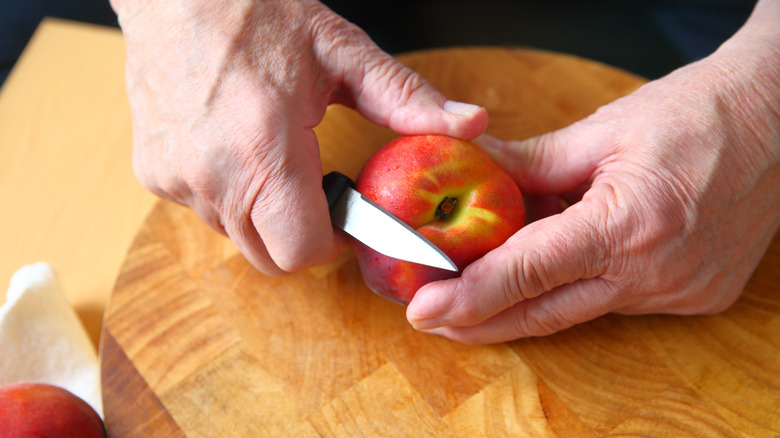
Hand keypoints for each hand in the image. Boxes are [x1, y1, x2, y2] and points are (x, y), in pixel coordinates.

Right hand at [111, 0, 487, 274]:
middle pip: (269, 258)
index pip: (300, 251)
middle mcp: (211, 174)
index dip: (332, 245)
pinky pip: (203, 212)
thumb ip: (407, 98)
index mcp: (264, 146)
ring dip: (265, 216)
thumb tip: (471, 124)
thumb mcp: (341, 51)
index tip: (346, 216)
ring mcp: (175, 178)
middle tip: (316, 189)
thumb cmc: (256, 12)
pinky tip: (237, 150)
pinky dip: (228, 196)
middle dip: (302, 238)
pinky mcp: (153, 174)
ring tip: (275, 159)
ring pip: (235, 237)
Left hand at [406, 1, 779, 343]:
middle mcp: (657, 272)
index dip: (471, 296)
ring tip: (472, 299)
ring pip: (578, 311)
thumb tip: (473, 172)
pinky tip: (544, 279)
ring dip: (524, 307)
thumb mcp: (602, 130)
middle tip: (431, 320)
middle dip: (482, 321)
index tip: (424, 311)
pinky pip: (614, 302)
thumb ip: (530, 162)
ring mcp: (680, 292)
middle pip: (547, 312)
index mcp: (630, 222)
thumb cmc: (695, 113)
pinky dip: (573, 293)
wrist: (778, 120)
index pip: (531, 272)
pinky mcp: (695, 296)